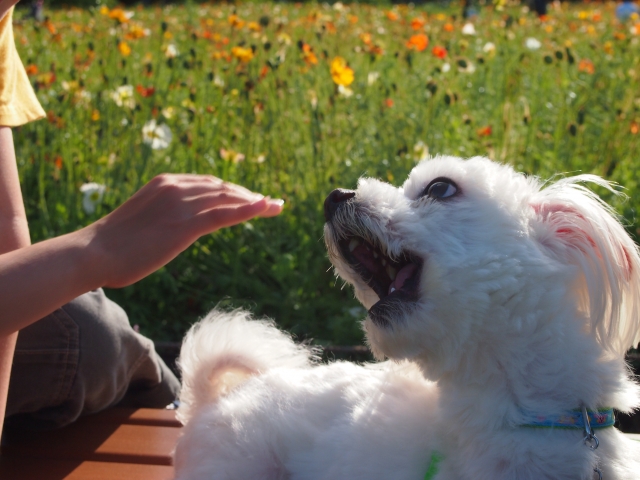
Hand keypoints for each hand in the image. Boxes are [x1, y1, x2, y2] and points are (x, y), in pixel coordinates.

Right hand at [84, 174, 282, 288]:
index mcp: (166, 182)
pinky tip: (266, 209)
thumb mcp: (144, 220)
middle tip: (271, 204)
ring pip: (228, 199)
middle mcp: (177, 187)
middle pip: (224, 188)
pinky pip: (224, 215)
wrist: (93, 253)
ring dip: (257, 203)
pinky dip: (249, 210)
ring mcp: (182, 204)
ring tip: (276, 208)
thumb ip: (165, 216)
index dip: (233, 191)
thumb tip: (177, 228)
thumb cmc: (113, 245)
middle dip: (249, 196)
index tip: (251, 199)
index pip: (210, 184)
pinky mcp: (185, 225)